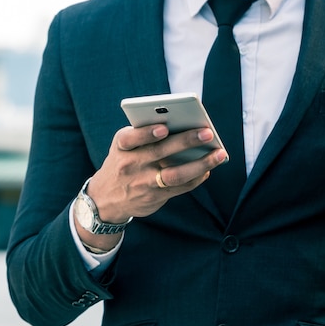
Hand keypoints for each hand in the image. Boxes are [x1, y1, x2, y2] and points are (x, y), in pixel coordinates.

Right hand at [75, 124, 226, 250]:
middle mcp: (130, 164)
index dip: (146, 134)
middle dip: (185, 141)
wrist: (105, 198)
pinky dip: (196, 178)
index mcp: (121, 146)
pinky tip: (207, 169)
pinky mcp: (154, 197)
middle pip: (159, 152)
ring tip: (219, 153)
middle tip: (208, 132)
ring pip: (174, 174)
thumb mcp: (122, 148)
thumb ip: (143, 136)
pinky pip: (179, 187)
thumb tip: (183, 127)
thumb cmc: (122, 162)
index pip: (130, 139)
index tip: (164, 128)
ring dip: (200, 164)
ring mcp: (142, 182)